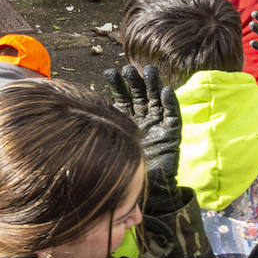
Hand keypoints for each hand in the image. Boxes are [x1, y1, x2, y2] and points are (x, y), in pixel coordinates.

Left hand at [107, 66, 179, 181]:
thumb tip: (85, 108)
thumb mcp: (111, 140)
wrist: (144, 188)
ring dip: (154, 85)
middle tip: (128, 69)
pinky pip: (172, 116)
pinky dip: (170, 103)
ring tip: (149, 71)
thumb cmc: (124, 165)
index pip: (123, 97)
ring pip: (156, 100)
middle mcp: (143, 119)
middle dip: (135, 81)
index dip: (117, 85)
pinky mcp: (171, 134)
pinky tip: (166, 91)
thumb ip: (104, 124)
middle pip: (140, 95)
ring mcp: (158, 125)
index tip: (109, 73)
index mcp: (128, 119)